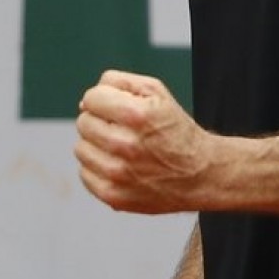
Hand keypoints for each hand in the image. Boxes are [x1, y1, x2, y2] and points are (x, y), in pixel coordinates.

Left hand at [75, 70, 209, 213]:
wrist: (198, 173)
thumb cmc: (176, 129)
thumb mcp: (157, 91)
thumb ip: (119, 82)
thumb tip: (87, 98)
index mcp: (137, 115)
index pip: (92, 98)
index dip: (103, 98)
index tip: (116, 106)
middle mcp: (125, 145)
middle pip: (84, 122)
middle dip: (99, 119)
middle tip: (121, 126)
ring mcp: (117, 174)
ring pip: (80, 148)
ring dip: (96, 144)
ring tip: (120, 145)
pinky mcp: (113, 196)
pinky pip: (85, 174)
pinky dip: (97, 167)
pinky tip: (119, 164)